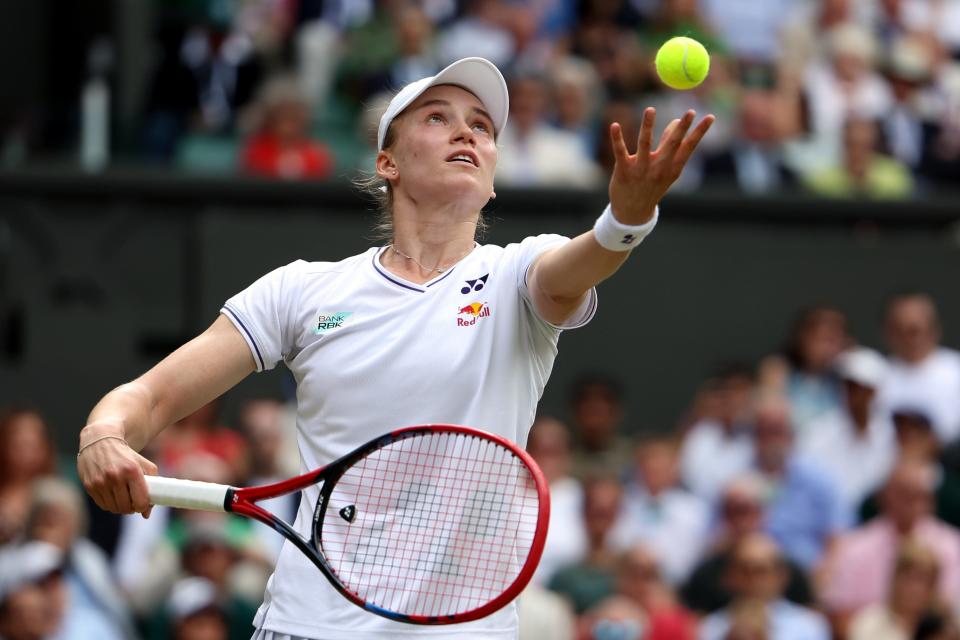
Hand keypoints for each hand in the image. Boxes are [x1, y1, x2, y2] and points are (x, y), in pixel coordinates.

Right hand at [77, 423, 156, 516]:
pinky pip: (103, 505)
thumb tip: (147, 514)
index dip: (143, 506)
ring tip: (124, 498)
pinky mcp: (89, 486)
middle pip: (127, 508)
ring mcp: (100, 482)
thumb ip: (152, 486)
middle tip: (133, 501)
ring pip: (114, 508)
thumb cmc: (126, 455)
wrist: (100, 441)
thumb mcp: (143, 464)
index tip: (143, 503)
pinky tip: (113, 495)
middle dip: (132, 508)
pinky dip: (110, 504)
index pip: (141, 501)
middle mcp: (115, 476)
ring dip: (121, 507)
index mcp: (131, 470)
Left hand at [608, 108, 714, 223]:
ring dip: (647, 126)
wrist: (633, 213)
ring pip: (645, 144)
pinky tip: (614, 125)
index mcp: (673, 168)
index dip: (700, 132)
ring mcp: (641, 169)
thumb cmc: (651, 185)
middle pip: (673, 144)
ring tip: (650, 109)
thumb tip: (675, 121)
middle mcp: (659, 168)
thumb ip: (670, 145)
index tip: (710, 117)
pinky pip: (620, 151)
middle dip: (682, 128)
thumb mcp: (666, 169)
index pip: (690, 146)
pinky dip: (617, 138)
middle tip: (690, 112)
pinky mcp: (624, 170)